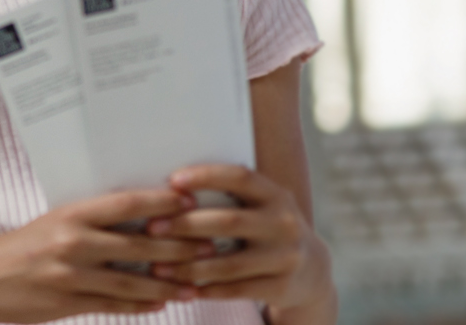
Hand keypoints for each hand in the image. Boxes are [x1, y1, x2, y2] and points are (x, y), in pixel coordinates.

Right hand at [0, 190, 212, 324]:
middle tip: (210, 246)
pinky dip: (142, 304)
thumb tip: (138, 216)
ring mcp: (71, 275)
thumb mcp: (52, 223)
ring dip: (168, 283)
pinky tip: (162, 303)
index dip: (161, 201)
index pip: (126, 203)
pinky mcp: (69, 303)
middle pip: (138, 243)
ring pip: (133, 279)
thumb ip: (90, 222)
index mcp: (70, 214)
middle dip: (178, 245)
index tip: (191, 200)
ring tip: (195, 284)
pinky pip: (114, 304)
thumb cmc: (19, 248)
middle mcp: (73, 242)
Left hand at [146, 165, 334, 319]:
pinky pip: (237, 289)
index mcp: (276, 195)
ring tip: (158, 267)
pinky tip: (185, 288)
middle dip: (186, 225)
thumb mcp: (261, 205)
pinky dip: (208, 289)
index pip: (240, 177)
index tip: (173, 180)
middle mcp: (285, 223)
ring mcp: (286, 258)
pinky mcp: (283, 287)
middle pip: (229, 222)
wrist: (313, 271)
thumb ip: (230, 195)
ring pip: (230, 263)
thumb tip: (171, 185)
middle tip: (152, 228)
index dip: (207, 176)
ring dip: (189, 266)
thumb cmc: (267, 228)